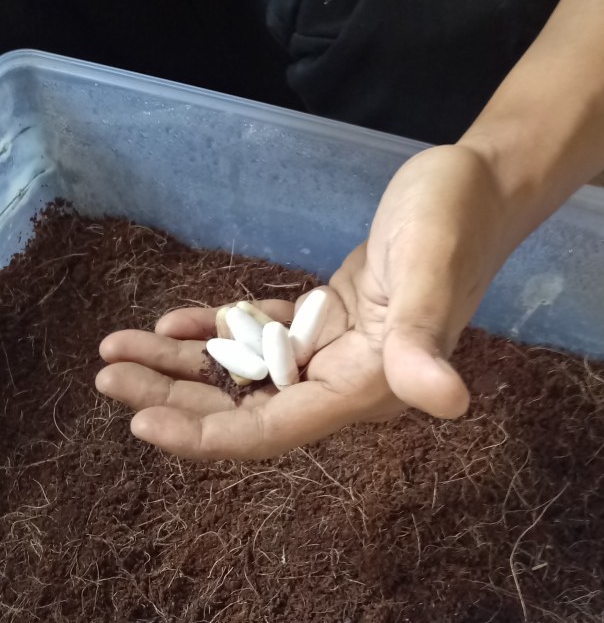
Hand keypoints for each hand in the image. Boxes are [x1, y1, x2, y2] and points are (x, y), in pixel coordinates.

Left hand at [96, 144, 511, 459]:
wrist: (478, 188)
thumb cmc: (455, 220)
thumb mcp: (431, 269)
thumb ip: (424, 339)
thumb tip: (448, 401)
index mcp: (367, 383)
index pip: (274, 428)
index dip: (208, 435)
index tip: (140, 423)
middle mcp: (346, 381)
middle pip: (247, 409)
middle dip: (174, 398)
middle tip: (106, 374)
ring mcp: (334, 352)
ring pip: (245, 376)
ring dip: (181, 366)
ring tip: (118, 348)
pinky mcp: (327, 321)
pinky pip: (261, 339)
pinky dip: (215, 333)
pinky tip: (174, 324)